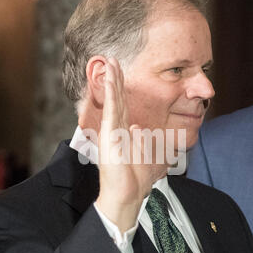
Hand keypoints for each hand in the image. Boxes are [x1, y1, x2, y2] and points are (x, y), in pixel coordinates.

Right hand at [95, 57, 166, 233]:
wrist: (126, 192)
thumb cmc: (134, 178)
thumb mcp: (142, 154)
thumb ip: (139, 139)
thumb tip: (137, 128)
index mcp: (123, 132)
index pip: (123, 105)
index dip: (122, 89)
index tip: (120, 73)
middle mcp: (115, 128)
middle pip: (117, 98)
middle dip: (115, 78)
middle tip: (112, 60)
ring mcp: (111, 130)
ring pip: (113, 100)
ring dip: (112, 80)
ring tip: (110, 62)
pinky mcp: (109, 133)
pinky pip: (111, 109)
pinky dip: (111, 93)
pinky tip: (111, 79)